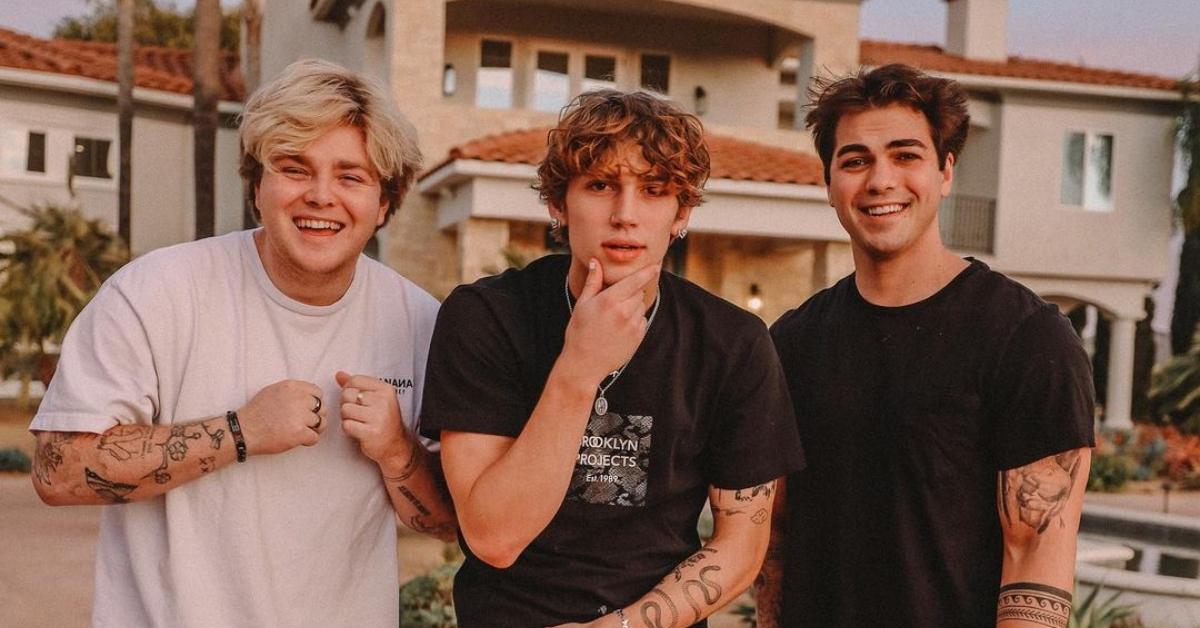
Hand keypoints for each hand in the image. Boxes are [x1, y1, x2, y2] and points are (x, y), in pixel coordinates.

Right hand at [237, 379, 325, 455]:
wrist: (243, 431)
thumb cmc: (256, 413)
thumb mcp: (273, 391)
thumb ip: (293, 391)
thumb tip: (310, 397)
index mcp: (292, 387)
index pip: (318, 392)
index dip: (314, 403)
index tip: (306, 410)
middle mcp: (298, 399)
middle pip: (322, 407)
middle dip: (315, 417)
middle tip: (304, 424)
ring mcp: (299, 416)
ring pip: (321, 422)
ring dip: (314, 429)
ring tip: (301, 432)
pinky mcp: (299, 433)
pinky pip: (316, 438)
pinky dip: (309, 441)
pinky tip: (298, 441)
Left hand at [336, 371, 408, 463]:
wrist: (395, 444)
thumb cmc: (384, 420)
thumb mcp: (375, 398)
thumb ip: (357, 385)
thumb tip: (339, 375)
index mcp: (385, 389)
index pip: (355, 380)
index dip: (350, 390)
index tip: (358, 400)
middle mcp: (383, 401)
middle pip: (347, 394)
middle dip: (348, 405)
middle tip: (358, 413)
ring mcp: (377, 416)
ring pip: (345, 410)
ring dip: (347, 418)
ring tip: (359, 422)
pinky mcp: (370, 432)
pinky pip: (346, 425)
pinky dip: (349, 429)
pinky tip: (359, 430)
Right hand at [562, 259, 659, 380]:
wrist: (584, 364)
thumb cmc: (579, 332)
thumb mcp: (583, 304)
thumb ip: (593, 281)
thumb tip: (596, 262)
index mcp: (610, 300)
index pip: (635, 280)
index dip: (647, 271)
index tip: (656, 265)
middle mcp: (624, 311)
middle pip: (638, 292)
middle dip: (630, 292)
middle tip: (613, 302)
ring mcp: (633, 325)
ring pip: (641, 306)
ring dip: (632, 306)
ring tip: (614, 317)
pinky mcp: (638, 337)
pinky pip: (641, 320)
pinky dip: (634, 320)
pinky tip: (618, 328)